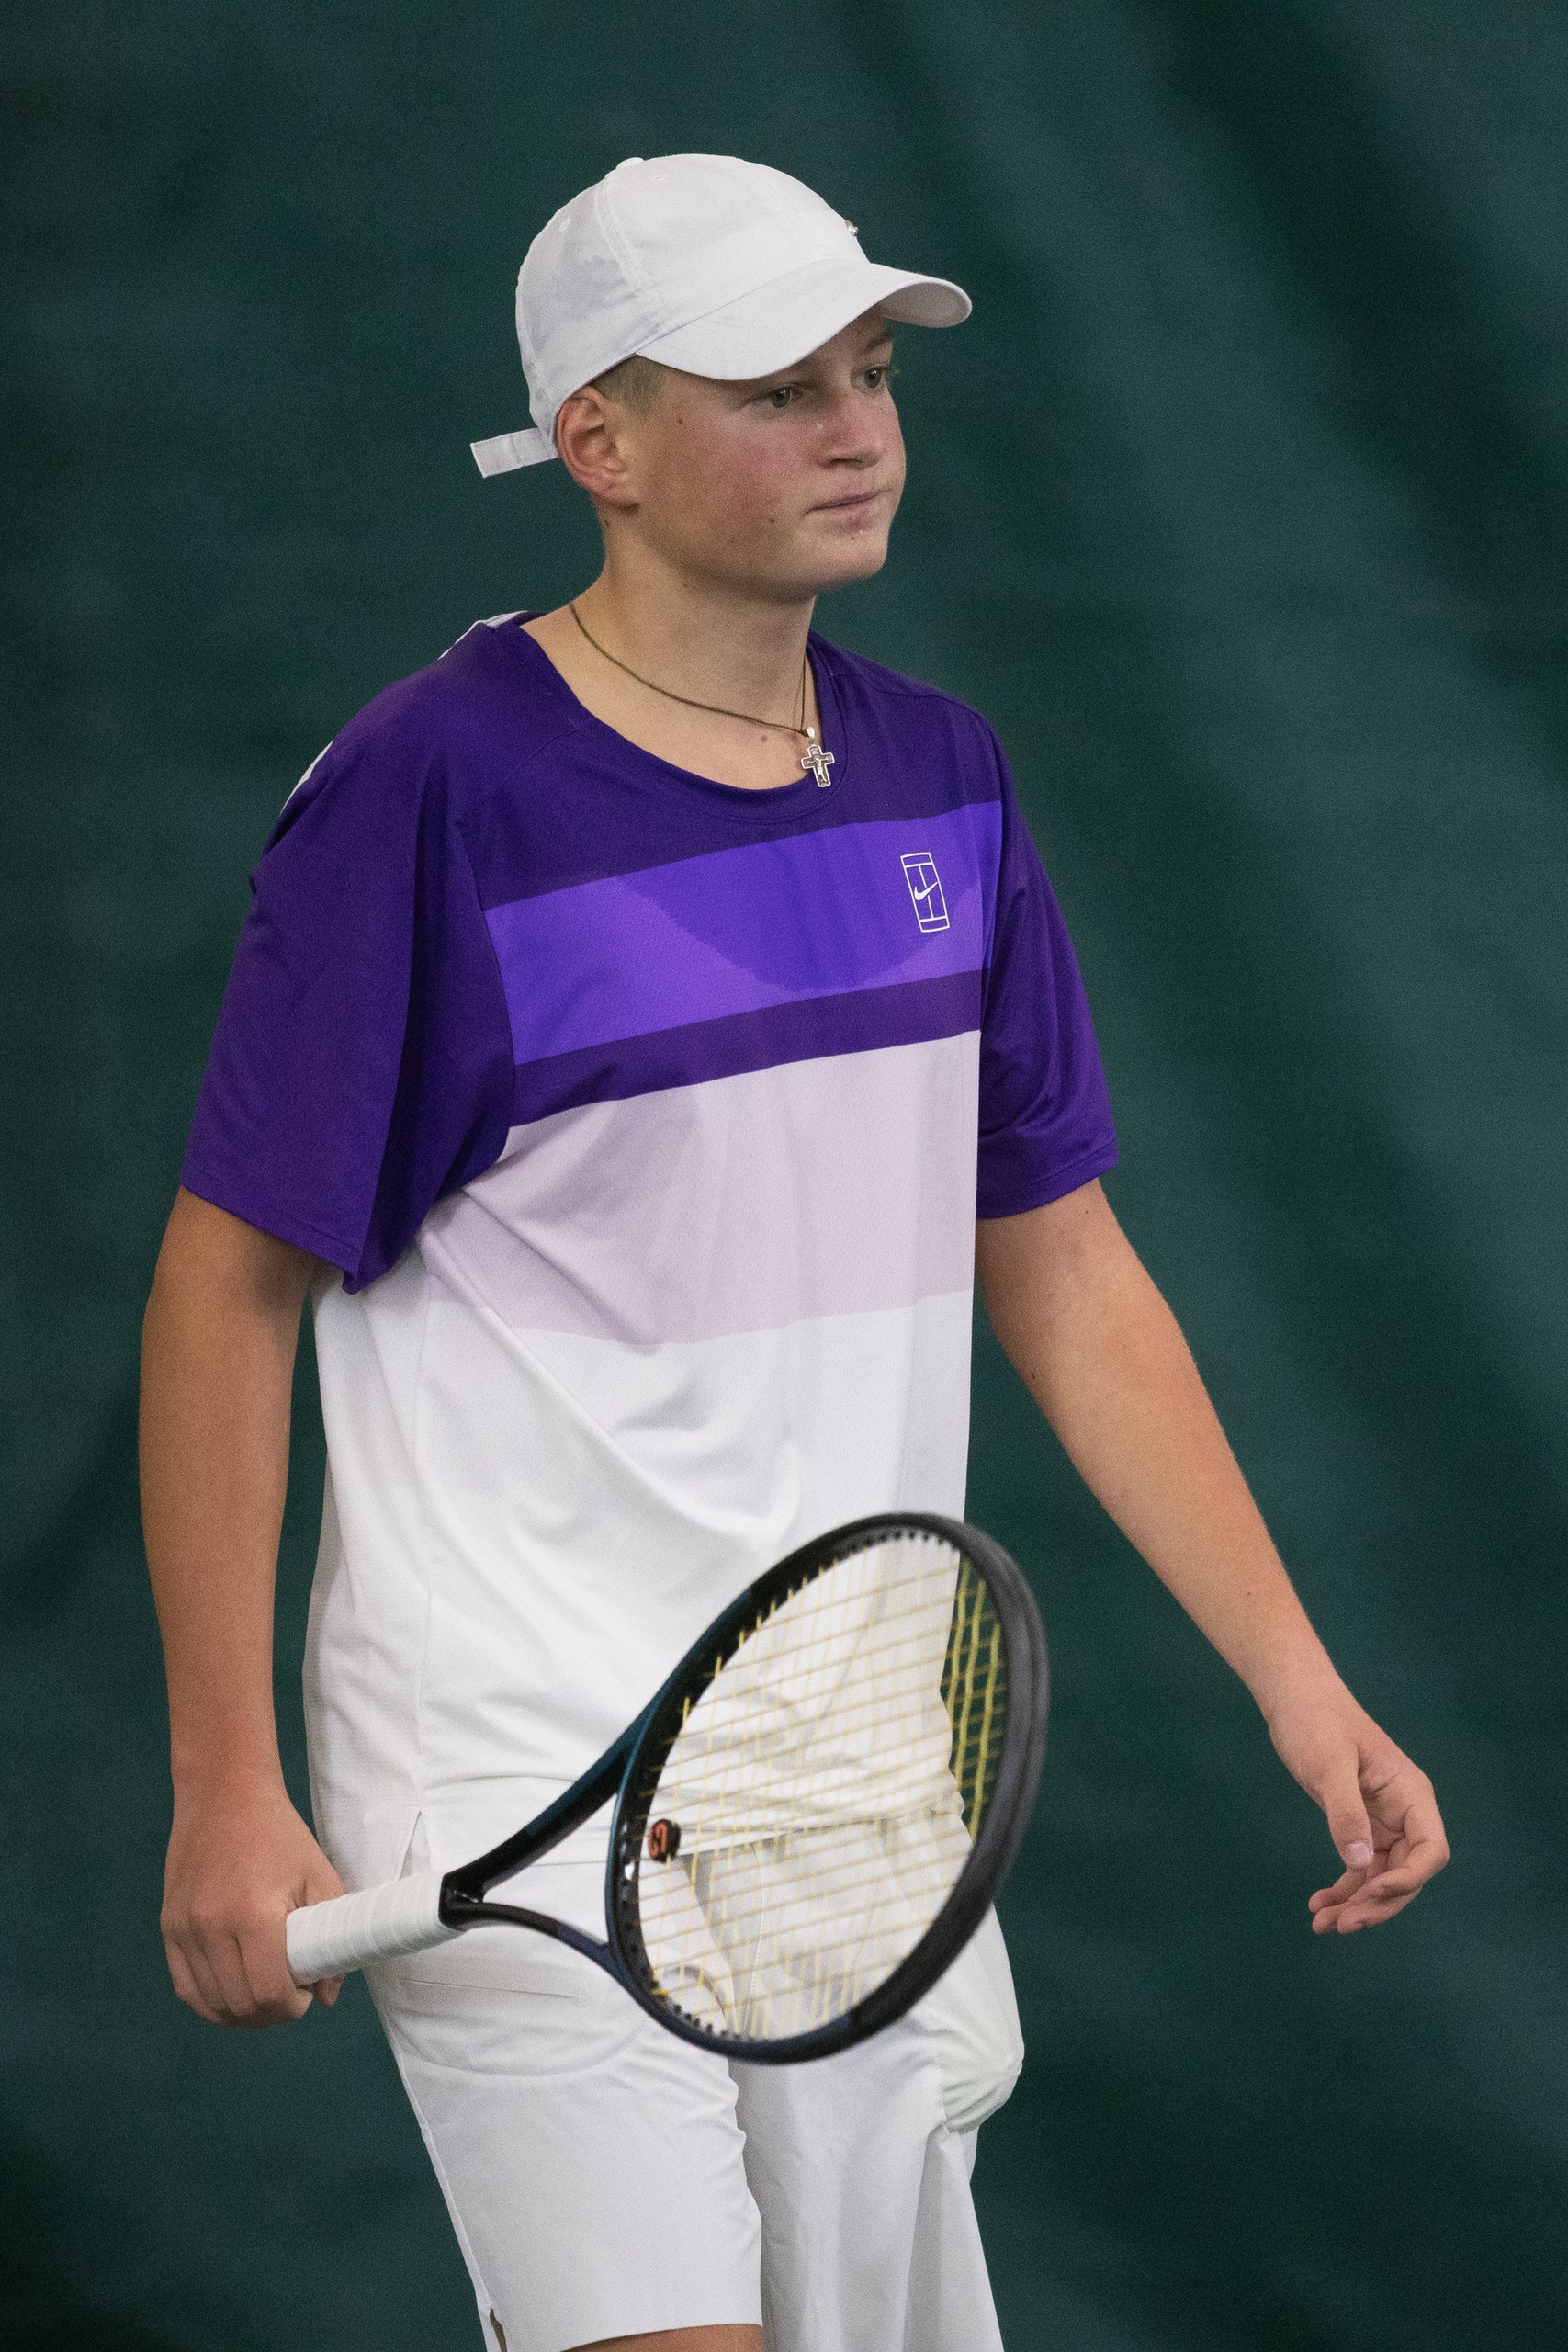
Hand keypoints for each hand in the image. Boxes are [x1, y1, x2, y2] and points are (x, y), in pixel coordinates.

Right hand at [162, 1779, 344, 2023]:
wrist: (224, 1797)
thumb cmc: (279, 1836)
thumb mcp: (319, 1876)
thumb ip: (331, 1937)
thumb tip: (328, 1995)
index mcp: (253, 1914)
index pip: (269, 1993)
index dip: (293, 2007)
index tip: (307, 1993)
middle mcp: (211, 1927)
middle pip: (240, 2005)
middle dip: (272, 2013)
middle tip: (291, 1995)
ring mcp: (184, 1930)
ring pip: (211, 2004)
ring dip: (242, 2013)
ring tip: (265, 1994)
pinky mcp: (169, 1928)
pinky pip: (186, 1988)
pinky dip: (211, 2003)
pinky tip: (234, 1994)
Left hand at [1266, 1685, 1448, 1933]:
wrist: (1294, 1698)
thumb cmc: (1316, 1720)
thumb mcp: (1329, 1764)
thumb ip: (1346, 1812)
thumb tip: (1360, 1864)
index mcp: (1411, 1794)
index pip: (1429, 1851)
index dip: (1407, 1879)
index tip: (1372, 1892)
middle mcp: (1404, 1812)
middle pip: (1406, 1874)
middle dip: (1377, 1904)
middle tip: (1340, 1926)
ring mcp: (1383, 1822)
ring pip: (1381, 1878)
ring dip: (1357, 1905)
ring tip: (1321, 1925)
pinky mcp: (1359, 1825)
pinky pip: (1360, 1869)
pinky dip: (1343, 1890)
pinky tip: (1318, 1906)